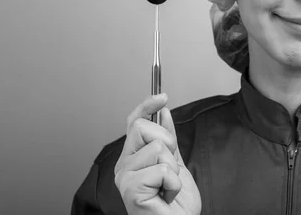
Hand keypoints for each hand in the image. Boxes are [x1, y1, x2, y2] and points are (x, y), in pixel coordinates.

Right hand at [114, 94, 201, 214]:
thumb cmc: (175, 205)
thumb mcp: (175, 163)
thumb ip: (168, 139)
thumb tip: (163, 112)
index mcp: (133, 158)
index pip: (135, 122)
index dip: (146, 106)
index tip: (162, 96)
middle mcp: (125, 165)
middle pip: (144, 128)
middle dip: (167, 143)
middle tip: (169, 168)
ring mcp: (125, 177)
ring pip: (157, 147)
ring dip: (172, 168)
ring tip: (167, 186)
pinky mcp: (131, 189)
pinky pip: (162, 169)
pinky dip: (172, 183)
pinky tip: (166, 196)